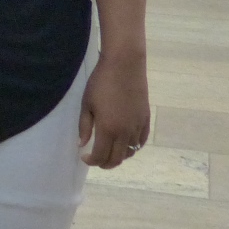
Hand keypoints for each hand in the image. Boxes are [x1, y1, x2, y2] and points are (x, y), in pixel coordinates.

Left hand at [78, 53, 149, 168]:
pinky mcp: (146, 120)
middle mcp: (125, 132)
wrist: (124, 66)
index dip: (91, 161)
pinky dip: (133, 147)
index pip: (100, 156)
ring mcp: (138, 127)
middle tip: (96, 159)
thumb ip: (85, 126)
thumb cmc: (101, 83)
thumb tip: (82, 144)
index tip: (84, 156)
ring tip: (109, 151)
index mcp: (108, 129)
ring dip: (119, 156)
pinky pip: (141, 141)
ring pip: (130, 152)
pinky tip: (126, 145)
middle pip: (117, 159)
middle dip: (105, 163)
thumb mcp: (87, 104)